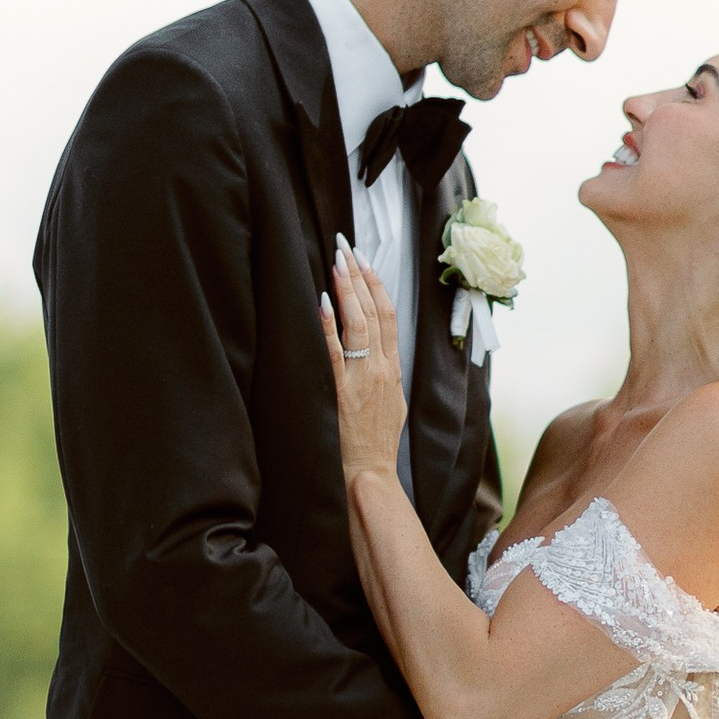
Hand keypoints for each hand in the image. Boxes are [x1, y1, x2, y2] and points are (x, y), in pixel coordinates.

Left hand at [321, 244, 405, 483]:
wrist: (372, 471)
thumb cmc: (378, 441)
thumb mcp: (393, 402)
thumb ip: (387, 374)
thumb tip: (381, 352)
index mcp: (394, 369)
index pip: (389, 315)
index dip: (377, 285)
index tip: (365, 261)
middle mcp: (382, 368)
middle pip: (375, 311)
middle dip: (359, 276)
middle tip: (346, 247)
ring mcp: (364, 379)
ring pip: (359, 324)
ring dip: (348, 290)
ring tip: (337, 261)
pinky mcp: (343, 392)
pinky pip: (337, 353)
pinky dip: (330, 326)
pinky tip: (324, 301)